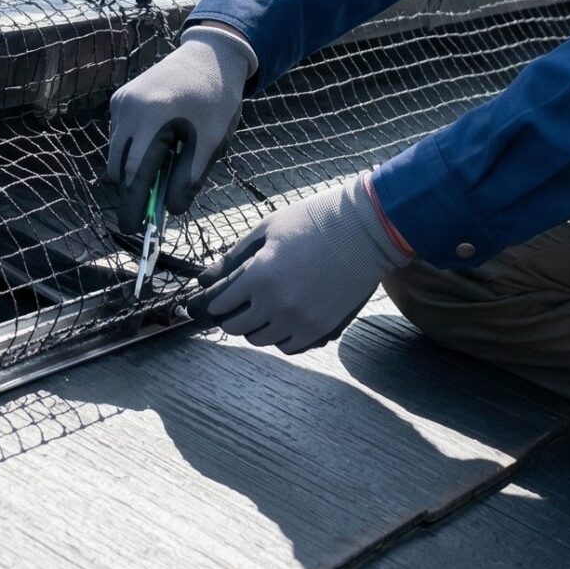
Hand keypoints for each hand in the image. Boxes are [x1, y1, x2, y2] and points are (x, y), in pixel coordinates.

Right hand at [104, 27, 252, 233]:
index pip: (134, 172)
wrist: (210, 55)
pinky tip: (157, 148)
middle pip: (118, 166)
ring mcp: (121, 102)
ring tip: (161, 175)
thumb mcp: (212, 141)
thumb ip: (191, 177)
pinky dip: (132, 151)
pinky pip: (119, 136)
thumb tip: (172, 210)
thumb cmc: (216, 99)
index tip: (133, 229)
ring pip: (116, 153)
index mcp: (154, 117)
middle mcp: (129, 108)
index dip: (134, 204)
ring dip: (132, 171)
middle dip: (131, 193)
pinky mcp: (120, 98)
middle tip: (143, 217)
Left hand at [194, 174, 411, 354]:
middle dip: (232, 317)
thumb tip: (205, 277)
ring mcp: (299, 320)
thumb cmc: (313, 221)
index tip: (221, 297)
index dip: (217, 302)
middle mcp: (276, 304)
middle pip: (237, 328)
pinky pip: (289, 347)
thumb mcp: (268, 229)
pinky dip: (281, 337)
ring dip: (256, 328)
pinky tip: (284, 321)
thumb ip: (235, 256)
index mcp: (259, 276)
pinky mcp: (321, 328)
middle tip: (238, 306)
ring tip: (263, 312)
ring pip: (261, 340)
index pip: (221, 304)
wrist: (364, 231)